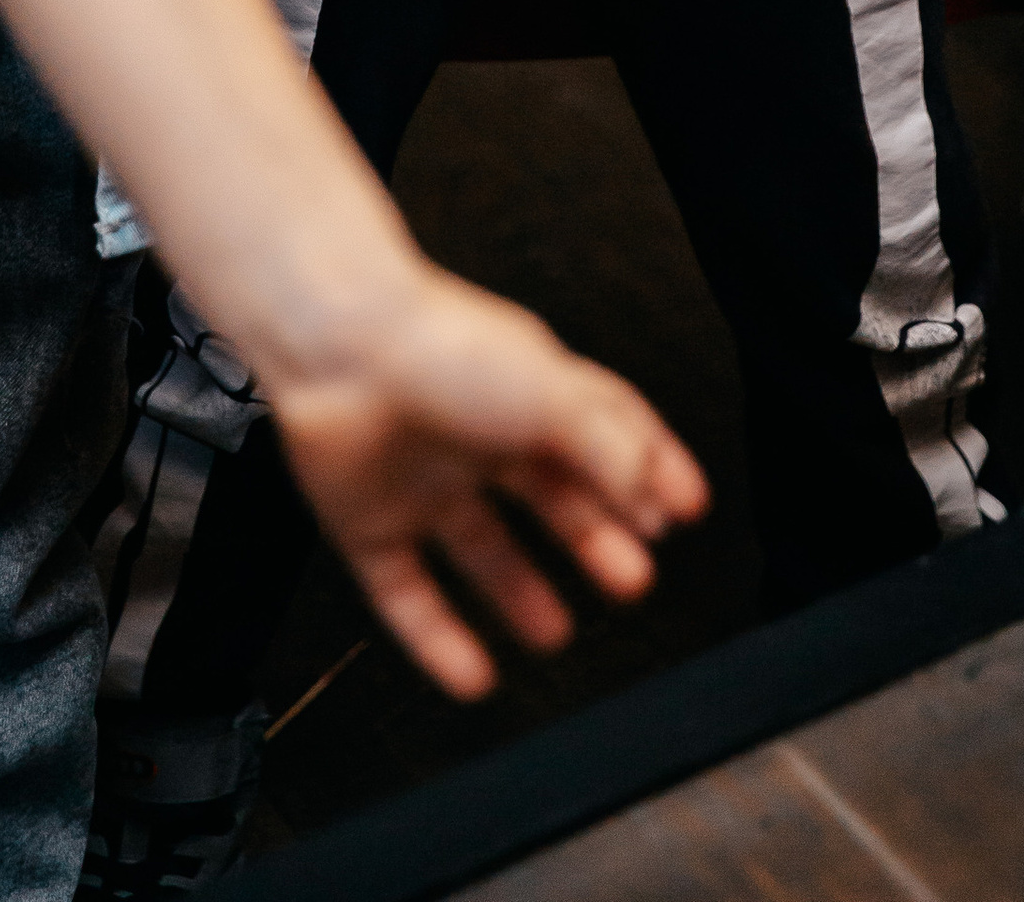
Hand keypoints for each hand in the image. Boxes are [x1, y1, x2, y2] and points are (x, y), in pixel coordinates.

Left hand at [274, 262, 707, 697]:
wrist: (338, 349)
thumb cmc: (442, 346)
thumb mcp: (553, 393)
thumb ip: (610, 448)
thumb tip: (650, 495)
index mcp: (528, 391)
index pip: (604, 434)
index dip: (648, 470)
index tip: (685, 510)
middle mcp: (478, 436)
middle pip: (549, 499)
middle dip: (594, 541)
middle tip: (633, 580)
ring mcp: (422, 482)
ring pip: (481, 551)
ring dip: (520, 595)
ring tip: (558, 636)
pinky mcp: (369, 524)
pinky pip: (408, 596)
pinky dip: (441, 641)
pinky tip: (472, 676)